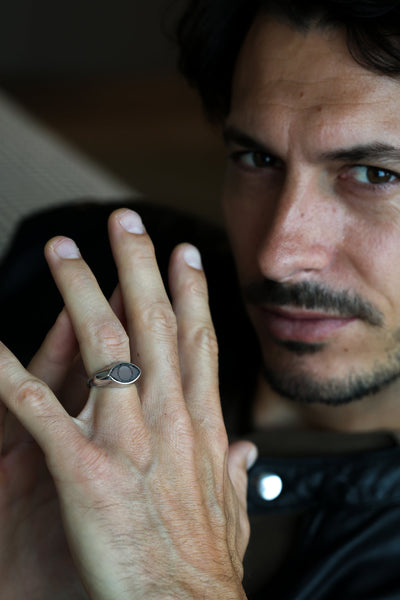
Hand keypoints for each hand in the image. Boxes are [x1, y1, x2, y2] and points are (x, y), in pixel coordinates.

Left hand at [0, 209, 255, 599]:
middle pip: (151, 322)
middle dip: (137, 265)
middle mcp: (167, 416)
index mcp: (200, 424)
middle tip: (126, 221)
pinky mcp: (83, 467)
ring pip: (101, 345)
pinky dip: (10, 372)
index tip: (185, 256)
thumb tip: (248, 450)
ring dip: (78, 292)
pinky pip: (39, 408)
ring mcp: (125, 436)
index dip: (192, 292)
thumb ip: (236, 472)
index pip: (197, 341)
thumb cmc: (205, 563)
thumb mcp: (232, 509)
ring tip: (62, 251)